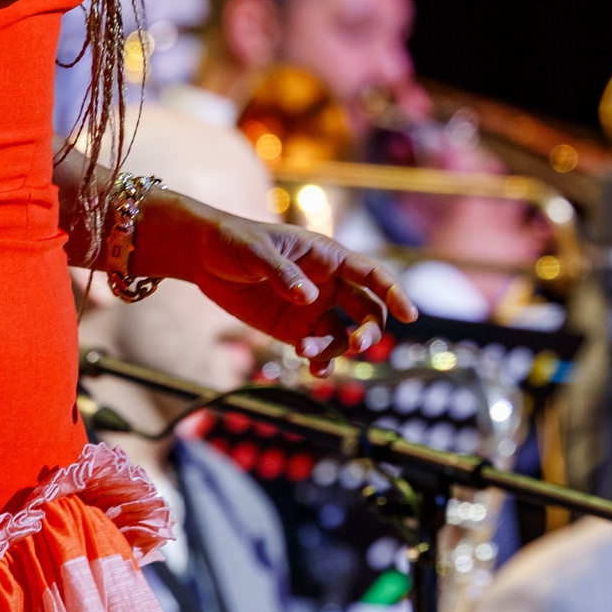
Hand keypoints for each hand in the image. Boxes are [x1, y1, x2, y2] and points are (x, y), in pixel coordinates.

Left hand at [133, 190, 417, 365]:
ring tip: (306, 353)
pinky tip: (313, 371)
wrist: (203, 255)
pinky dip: (320, 362)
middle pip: (366, 311)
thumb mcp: (257, 252)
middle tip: (357, 345)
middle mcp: (327, 283)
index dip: (393, 293)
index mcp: (328, 256)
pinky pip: (318, 349)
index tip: (409, 315)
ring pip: (341, 335)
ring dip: (334, 350)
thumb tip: (309, 299)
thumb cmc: (235, 241)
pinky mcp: (292, 328)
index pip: (371, 275)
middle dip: (369, 331)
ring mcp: (311, 308)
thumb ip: (284, 274)